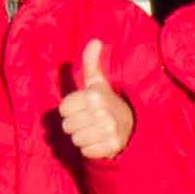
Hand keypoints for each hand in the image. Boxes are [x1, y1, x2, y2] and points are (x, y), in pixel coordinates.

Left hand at [56, 40, 134, 160]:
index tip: (83, 108)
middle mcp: (102, 112)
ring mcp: (108, 130)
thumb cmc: (107, 102)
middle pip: (67, 126)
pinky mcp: (111, 146)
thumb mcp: (98, 82)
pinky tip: (99, 140)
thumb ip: (91, 63)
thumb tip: (95, 41)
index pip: (63, 109)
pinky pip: (86, 152)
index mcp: (94, 95)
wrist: (131, 124)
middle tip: (88, 120)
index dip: (71, 109)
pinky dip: (91, 149)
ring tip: (93, 130)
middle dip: (75, 124)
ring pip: (75, 140)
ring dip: (82, 137)